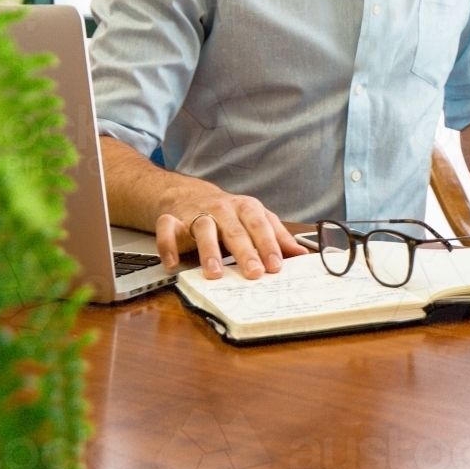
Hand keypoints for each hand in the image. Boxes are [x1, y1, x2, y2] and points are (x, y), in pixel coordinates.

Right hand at [155, 188, 308, 279]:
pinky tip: (173, 264)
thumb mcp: (257, 219)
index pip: (260, 226)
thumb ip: (278, 236)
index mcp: (246, 208)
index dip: (268, 245)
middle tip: (254, 272)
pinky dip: (168, 246)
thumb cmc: (230, 213)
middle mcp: (222, 209)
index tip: (276, 266)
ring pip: (203, 230)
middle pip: (235, 230)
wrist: (189, 195)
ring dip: (209, 251)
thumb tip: (302, 255)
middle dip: (245, 252)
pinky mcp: (173, 219)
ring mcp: (197, 213)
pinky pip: (167, 230)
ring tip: (215, 273)